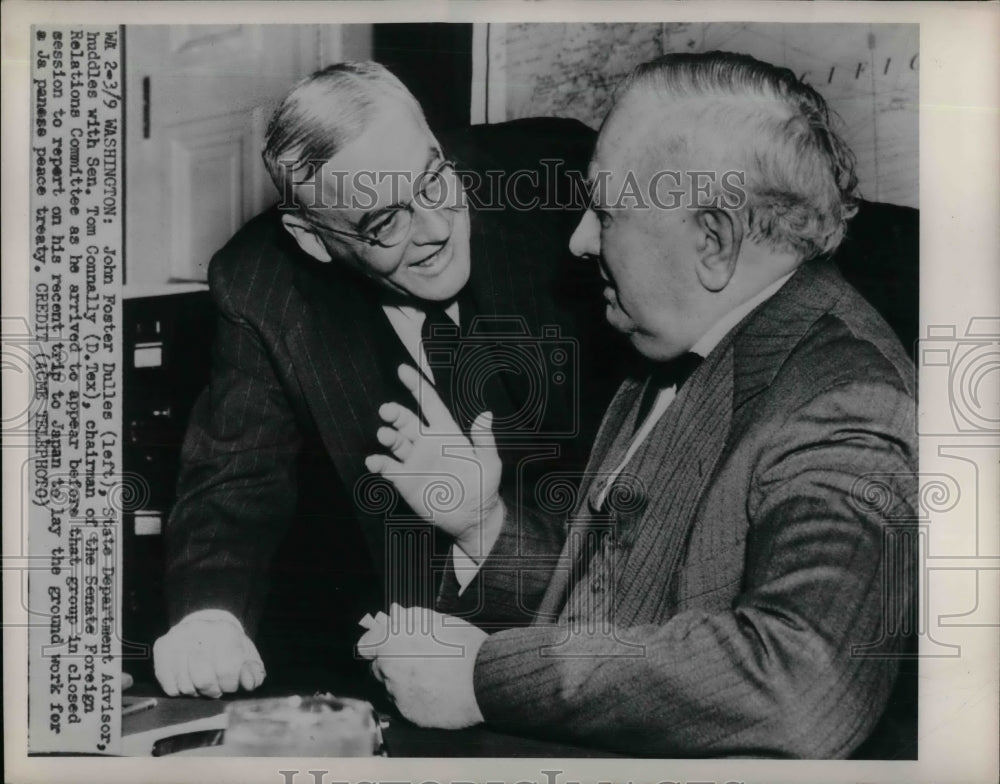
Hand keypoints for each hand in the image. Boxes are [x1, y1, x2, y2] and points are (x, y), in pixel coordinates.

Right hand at [153, 611, 265, 697]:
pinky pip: (169, 686)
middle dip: (213, 690)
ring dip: (197, 692)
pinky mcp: (161, 647)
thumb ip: (253, 674)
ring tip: (203, 682)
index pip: (226, 670)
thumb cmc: (229, 651)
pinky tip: (188, 680)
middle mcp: (198, 629)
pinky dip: (180, 691)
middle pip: (203, 679)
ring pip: (185, 685)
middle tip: (216, 687)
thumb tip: (249, 683)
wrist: (206, 634)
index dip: (230, 685)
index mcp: (224, 630)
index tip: (230, 683)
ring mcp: (177, 637)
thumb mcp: (247, 660)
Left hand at [357, 604, 487, 728]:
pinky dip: (415, 699)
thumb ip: (411, 618)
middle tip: (413, 659)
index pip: (367, 645)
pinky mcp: (411, 716)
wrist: (486, 679)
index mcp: (391, 643)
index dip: (378, 643)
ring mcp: (399, 696)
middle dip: (391, 663)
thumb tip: (397, 615)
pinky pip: (405, 705)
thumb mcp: (439, 621)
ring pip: (391, 688)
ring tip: (428, 676)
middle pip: (378, 668)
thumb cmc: (464, 646)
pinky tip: (434, 691)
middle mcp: (389, 671)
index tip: (385, 644)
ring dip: (402, 682)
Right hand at [365, 364, 502, 555]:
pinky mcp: (406, 480)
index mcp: (448, 433)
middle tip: (387, 410)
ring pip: (396, 441)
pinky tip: (375, 461)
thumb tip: (486, 413)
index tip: (403, 369)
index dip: (417, 386)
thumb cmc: (485, 487)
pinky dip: (379, 462)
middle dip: (395, 413)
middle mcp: (428, 443)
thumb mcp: (490, 463)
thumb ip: (485, 439)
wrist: (473, 518)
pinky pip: (389, 467)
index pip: (430, 404)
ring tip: (385, 434)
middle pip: (407, 420)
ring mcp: (415, 460)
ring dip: (388, 436)